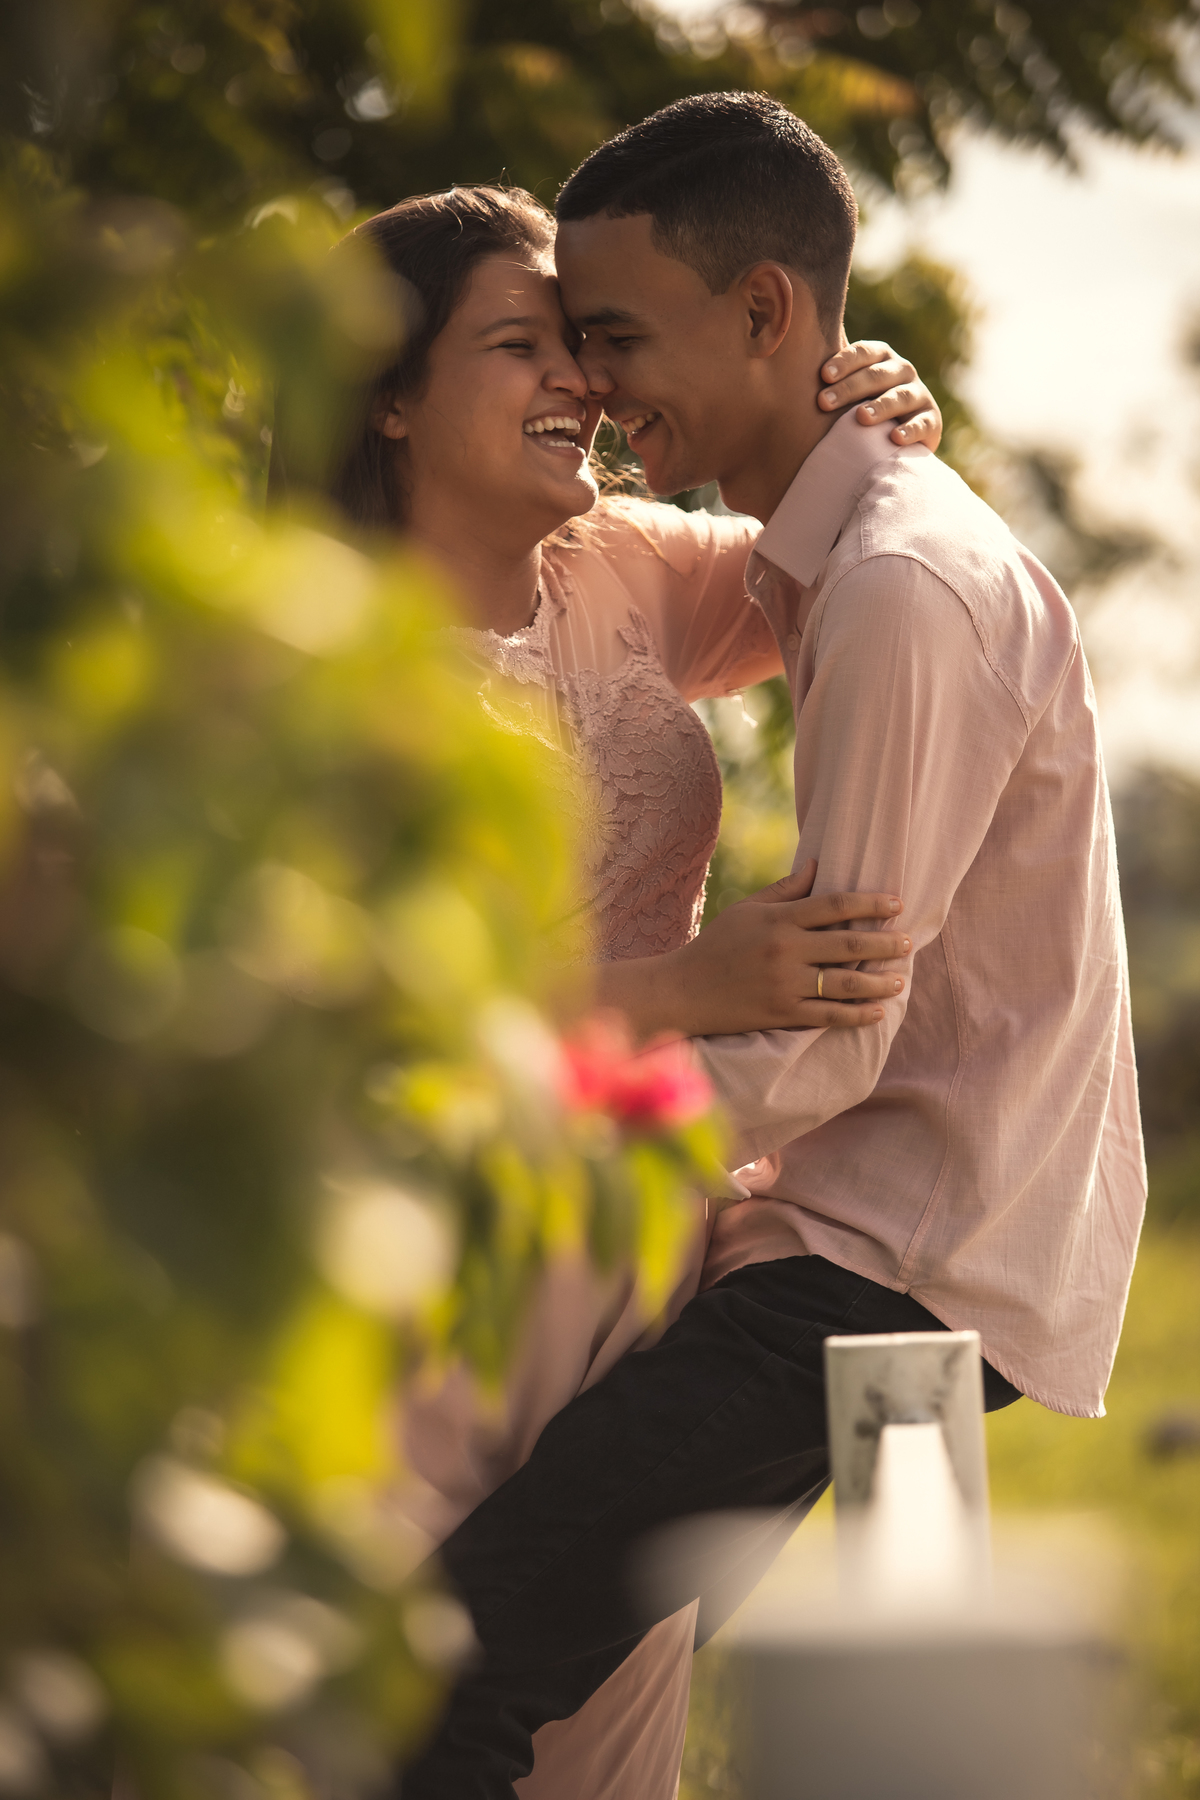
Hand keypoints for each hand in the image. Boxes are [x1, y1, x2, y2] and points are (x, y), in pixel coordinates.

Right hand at [594, 861, 909, 1039]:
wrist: (684, 990)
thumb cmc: (717, 944)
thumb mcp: (747, 909)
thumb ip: (785, 890)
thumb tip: (818, 865)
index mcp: (779, 920)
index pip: (834, 906)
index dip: (870, 904)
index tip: (897, 904)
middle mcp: (785, 950)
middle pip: (848, 945)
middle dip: (885, 943)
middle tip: (909, 942)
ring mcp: (784, 985)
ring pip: (844, 984)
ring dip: (878, 982)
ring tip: (900, 979)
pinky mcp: (782, 1014)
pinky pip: (827, 1016)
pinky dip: (856, 1015)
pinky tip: (877, 1012)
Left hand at [818, 341, 942, 452]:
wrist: (897, 439)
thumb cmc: (859, 410)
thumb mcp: (846, 392)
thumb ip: (827, 378)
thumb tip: (778, 360)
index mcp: (880, 358)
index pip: (864, 352)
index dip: (844, 361)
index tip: (823, 375)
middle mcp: (902, 371)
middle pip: (877, 374)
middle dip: (850, 387)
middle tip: (824, 402)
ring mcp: (918, 395)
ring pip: (900, 396)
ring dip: (880, 406)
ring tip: (860, 418)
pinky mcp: (931, 421)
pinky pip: (922, 424)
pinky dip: (910, 430)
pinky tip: (894, 439)